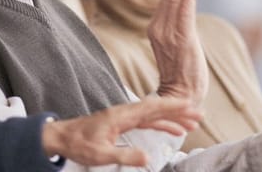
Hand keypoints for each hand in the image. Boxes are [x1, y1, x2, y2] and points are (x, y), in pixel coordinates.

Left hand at [41, 97, 201, 166]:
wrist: (61, 137)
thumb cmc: (78, 144)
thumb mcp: (101, 154)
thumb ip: (125, 156)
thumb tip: (148, 158)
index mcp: (121, 115)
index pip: (151, 107)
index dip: (172, 106)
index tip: (190, 104)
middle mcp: (124, 112)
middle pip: (156, 108)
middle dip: (178, 111)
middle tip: (200, 115)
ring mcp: (123, 117)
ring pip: (153, 115)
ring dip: (172, 118)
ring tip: (191, 125)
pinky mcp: (121, 123)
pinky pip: (146, 121)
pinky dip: (161, 124)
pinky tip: (172, 130)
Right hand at [148, 0, 207, 105]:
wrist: (180, 95)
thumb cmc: (181, 72)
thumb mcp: (175, 45)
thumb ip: (177, 27)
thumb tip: (188, 7)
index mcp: (154, 30)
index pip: (165, 1)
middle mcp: (158, 29)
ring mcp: (168, 35)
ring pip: (176, 1)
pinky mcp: (181, 40)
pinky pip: (183, 14)